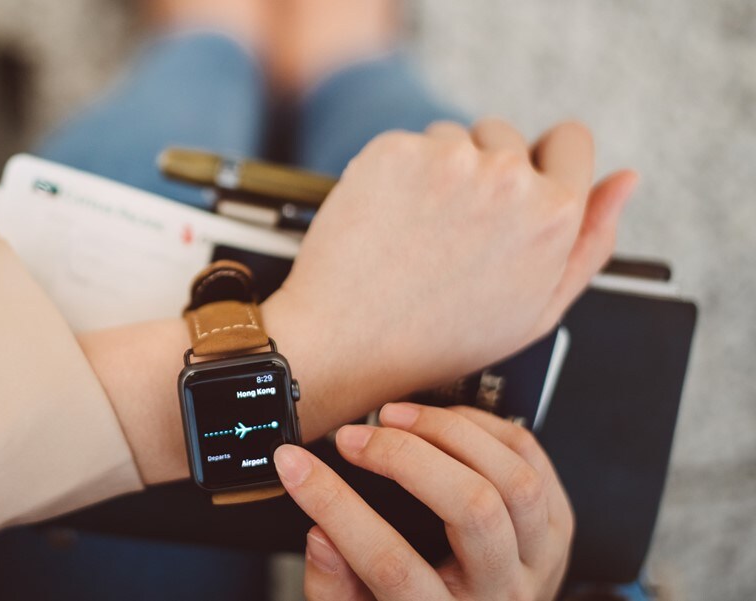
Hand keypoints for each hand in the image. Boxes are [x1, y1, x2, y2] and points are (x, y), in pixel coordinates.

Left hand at [264, 118, 637, 405]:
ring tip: (418, 231)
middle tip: (454, 229)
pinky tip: (389, 219)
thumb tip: (625, 181)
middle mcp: (507, 179)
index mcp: (554, 215)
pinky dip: (396, 172)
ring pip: (453, 138)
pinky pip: (406, 143)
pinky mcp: (394, 152)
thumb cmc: (437, 338)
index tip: (520, 183)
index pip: (571, 139)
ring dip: (439, 169)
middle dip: (487, 170)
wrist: (345, 342)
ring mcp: (448, 161)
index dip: (545, 162)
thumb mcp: (537, 309)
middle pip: (507, 135)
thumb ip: (591, 242)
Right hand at [274, 403, 573, 599]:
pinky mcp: (556, 528)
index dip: (335, 506)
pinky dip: (484, 428)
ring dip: (447, 432)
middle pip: (471, 508)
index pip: (389, 563)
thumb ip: (332, 588)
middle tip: (352, 438)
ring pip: (512, 479)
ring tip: (394, 417)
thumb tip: (319, 533)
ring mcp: (538, 559)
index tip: (296, 466)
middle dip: (402, 456)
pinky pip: (532, 460)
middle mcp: (502, 592)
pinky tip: (441, 422)